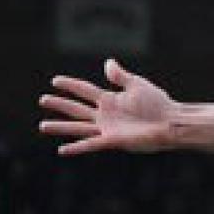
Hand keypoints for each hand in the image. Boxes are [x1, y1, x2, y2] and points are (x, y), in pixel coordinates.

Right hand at [39, 59, 178, 154]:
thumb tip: (107, 63)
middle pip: (77, 108)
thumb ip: (120, 76)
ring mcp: (107, 128)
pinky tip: (62, 150)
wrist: (170, 122)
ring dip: (61, 126)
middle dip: (60, 104)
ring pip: (78, 127)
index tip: (55, 80)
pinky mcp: (113, 141)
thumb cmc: (158, 104)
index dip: (70, 85)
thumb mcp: (137, 85)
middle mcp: (105, 114)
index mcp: (110, 100)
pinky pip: (90, 144)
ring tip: (43, 125)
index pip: (84, 90)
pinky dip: (76, 147)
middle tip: (43, 100)